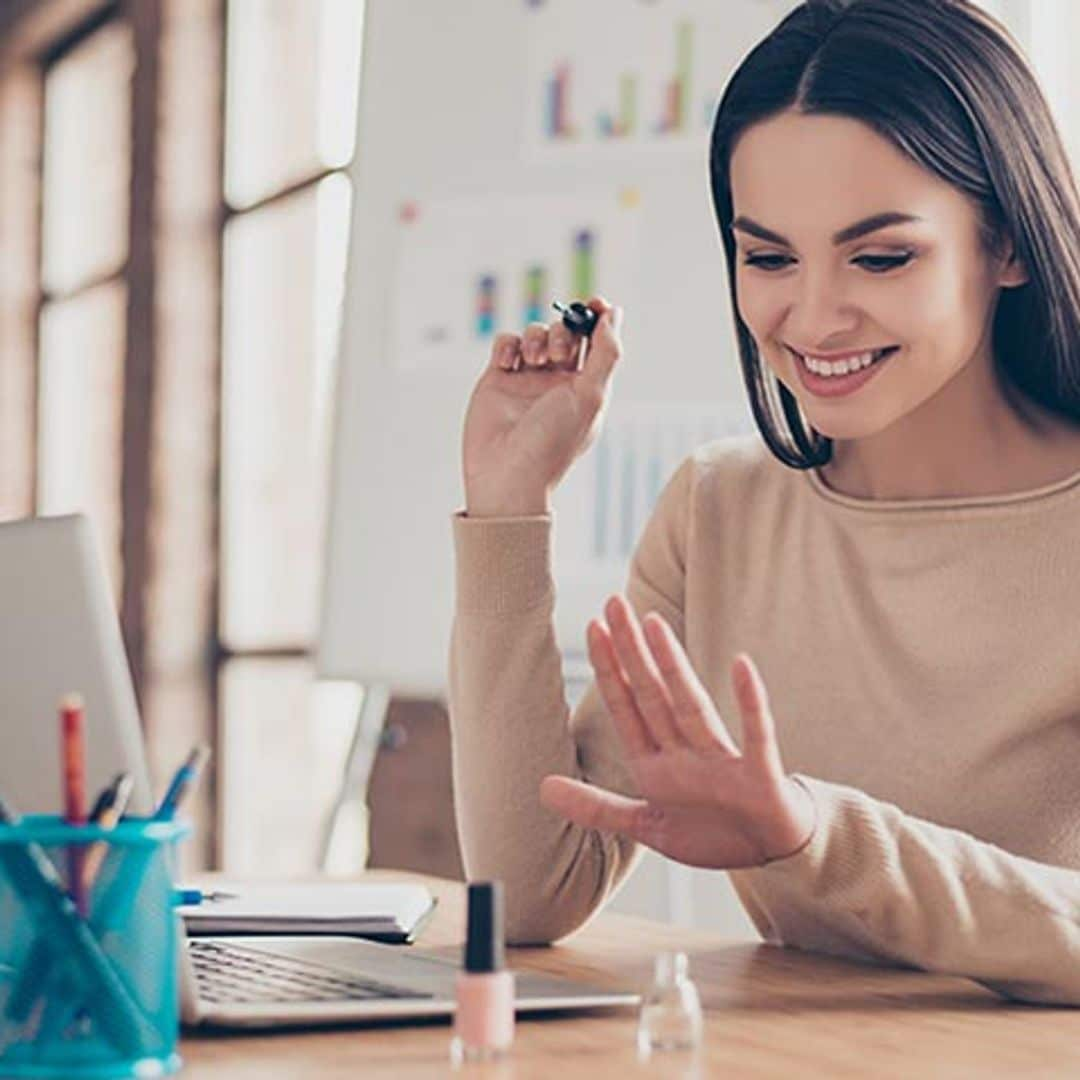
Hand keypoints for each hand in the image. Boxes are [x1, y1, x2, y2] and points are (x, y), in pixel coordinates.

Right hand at [462, 296, 623, 516]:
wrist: (506, 474)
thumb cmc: (552, 443)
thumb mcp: (591, 397)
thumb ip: (606, 354)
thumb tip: (613, 314)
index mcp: (587, 387)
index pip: (597, 341)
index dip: (598, 317)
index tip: (596, 303)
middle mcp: (558, 381)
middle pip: (566, 331)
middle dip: (565, 331)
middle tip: (559, 353)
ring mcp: (527, 379)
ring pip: (535, 332)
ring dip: (536, 337)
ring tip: (533, 362)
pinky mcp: (497, 378)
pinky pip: (505, 343)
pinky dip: (508, 345)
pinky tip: (508, 365)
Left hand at [539, 595, 815, 868]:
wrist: (771, 855)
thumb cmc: (712, 831)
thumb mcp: (646, 825)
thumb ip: (596, 808)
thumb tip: (541, 788)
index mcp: (655, 763)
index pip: (626, 707)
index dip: (608, 669)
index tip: (592, 627)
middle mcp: (685, 753)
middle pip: (652, 694)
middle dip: (631, 651)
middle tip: (614, 602)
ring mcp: (721, 761)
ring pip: (691, 705)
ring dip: (673, 667)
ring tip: (654, 625)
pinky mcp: (760, 776)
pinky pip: (755, 735)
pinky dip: (750, 703)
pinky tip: (741, 666)